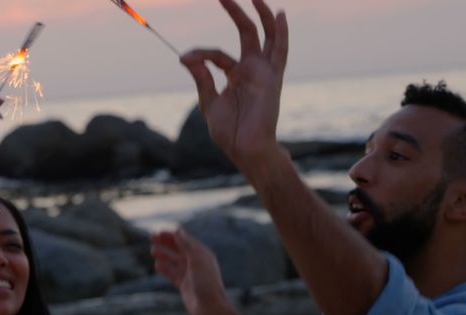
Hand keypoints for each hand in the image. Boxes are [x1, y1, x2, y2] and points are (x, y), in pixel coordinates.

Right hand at [151, 229, 230, 314]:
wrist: (210, 307)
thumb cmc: (206, 282)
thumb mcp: (196, 260)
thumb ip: (186, 245)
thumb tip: (177, 230)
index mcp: (202, 254)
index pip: (185, 240)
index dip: (171, 235)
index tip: (158, 232)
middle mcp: (196, 262)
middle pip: (178, 249)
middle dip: (166, 242)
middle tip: (152, 237)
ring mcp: (190, 274)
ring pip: (174, 261)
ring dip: (164, 254)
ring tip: (152, 250)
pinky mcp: (184, 285)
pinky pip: (173, 274)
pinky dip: (165, 268)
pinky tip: (157, 265)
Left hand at [180, 0, 287, 167]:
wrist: (245, 149)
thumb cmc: (230, 132)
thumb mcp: (209, 101)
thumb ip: (201, 77)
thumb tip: (185, 57)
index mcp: (236, 75)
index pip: (216, 55)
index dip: (199, 54)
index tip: (184, 58)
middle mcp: (252, 69)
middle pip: (247, 33)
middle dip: (236, 12)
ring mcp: (264, 72)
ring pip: (266, 36)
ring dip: (261, 14)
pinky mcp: (273, 78)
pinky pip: (280, 51)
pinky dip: (281, 33)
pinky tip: (280, 14)